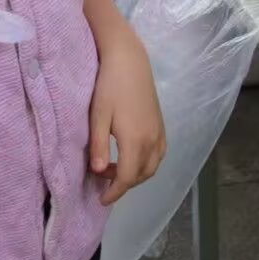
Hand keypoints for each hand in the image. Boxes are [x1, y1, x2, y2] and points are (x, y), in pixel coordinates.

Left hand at [88, 22, 166, 204]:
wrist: (129, 60)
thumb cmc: (109, 85)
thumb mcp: (98, 115)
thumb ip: (98, 145)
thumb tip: (97, 172)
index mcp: (135, 141)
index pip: (126, 178)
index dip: (114, 192)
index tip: (100, 200)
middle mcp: (152, 140)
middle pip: (141, 175)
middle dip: (123, 184)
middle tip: (102, 180)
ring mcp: (159, 132)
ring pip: (152, 167)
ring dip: (135, 174)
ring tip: (113, 168)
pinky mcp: (161, 124)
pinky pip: (158, 154)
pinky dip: (146, 163)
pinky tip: (131, 155)